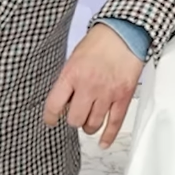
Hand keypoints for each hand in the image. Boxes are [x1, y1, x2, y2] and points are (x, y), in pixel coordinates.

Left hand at [44, 23, 143, 148]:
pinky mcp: (123, 97)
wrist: (124, 32)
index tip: (50, 120)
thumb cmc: (99, 42)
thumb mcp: (74, 58)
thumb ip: (68, 80)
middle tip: (76, 114)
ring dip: (89, 125)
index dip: (50, 117)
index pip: (54, 106)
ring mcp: (106, 93)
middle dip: (74, 119)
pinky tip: (103, 142)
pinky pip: (114, 123)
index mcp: (71, 75)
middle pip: (74, 119)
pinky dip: (108, 136)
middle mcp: (88, 86)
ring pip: (93, 124)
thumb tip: (64, 102)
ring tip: (89, 119)